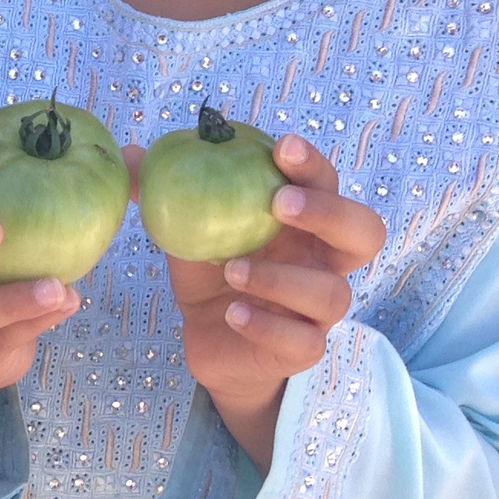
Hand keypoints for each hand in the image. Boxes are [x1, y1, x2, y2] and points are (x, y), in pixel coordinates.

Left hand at [145, 134, 385, 468]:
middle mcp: (322, 262)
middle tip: (280, 204)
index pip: (328, 185)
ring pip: (331, 293)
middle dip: (330, 213)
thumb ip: (167, 192)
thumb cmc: (213, 270)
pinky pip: (302, 342)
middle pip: (365, 233)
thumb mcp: (189, 229)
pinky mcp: (301, 350)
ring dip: (281, 278)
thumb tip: (133, 155)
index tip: (282, 148)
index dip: (313, 165)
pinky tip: (233, 314)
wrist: (212, 340)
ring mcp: (317, 310)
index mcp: (304, 223)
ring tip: (231, 270)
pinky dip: (267, 326)